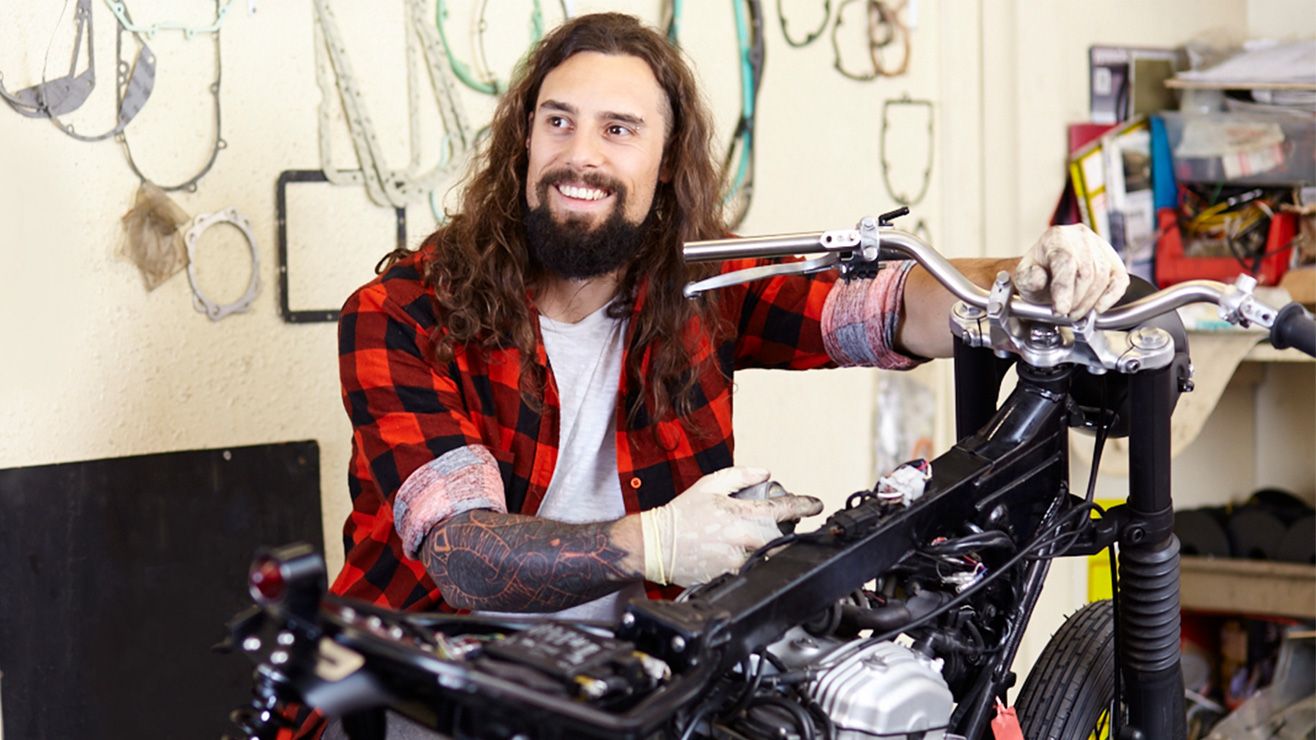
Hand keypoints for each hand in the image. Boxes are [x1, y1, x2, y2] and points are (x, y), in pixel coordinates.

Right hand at [639, 467, 822, 586]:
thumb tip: (764, 473)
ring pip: (769, 557)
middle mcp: (742, 539)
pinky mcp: (728, 577)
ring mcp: (736, 561)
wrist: (656, 544)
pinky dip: (752, 562)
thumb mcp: (709, 484)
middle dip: (788, 531)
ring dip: (771, 548)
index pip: (783, 509)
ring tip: (756, 540)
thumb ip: (740, 476)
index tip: (815, 505)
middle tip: (784, 525)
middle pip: (782, 538)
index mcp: (740, 514)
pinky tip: (741, 555)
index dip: (804, 506)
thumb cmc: (680, 515)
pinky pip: (751, 571)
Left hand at [1014, 224, 1129, 318]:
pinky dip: (1111, 297)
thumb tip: (1039, 279)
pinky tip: (1099, 308)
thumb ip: (1028, 278)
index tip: (1060, 310)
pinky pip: (1120, 279)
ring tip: (1075, 312)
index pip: (1065, 262)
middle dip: (1076, 300)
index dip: (1064, 289)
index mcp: (1055, 237)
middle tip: (1066, 314)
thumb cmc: (1038, 273)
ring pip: (1102, 277)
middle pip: (1086, 272)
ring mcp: (1100, 246)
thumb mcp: (1023, 277)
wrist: (1049, 269)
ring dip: (1089, 302)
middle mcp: (1080, 237)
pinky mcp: (1113, 259)